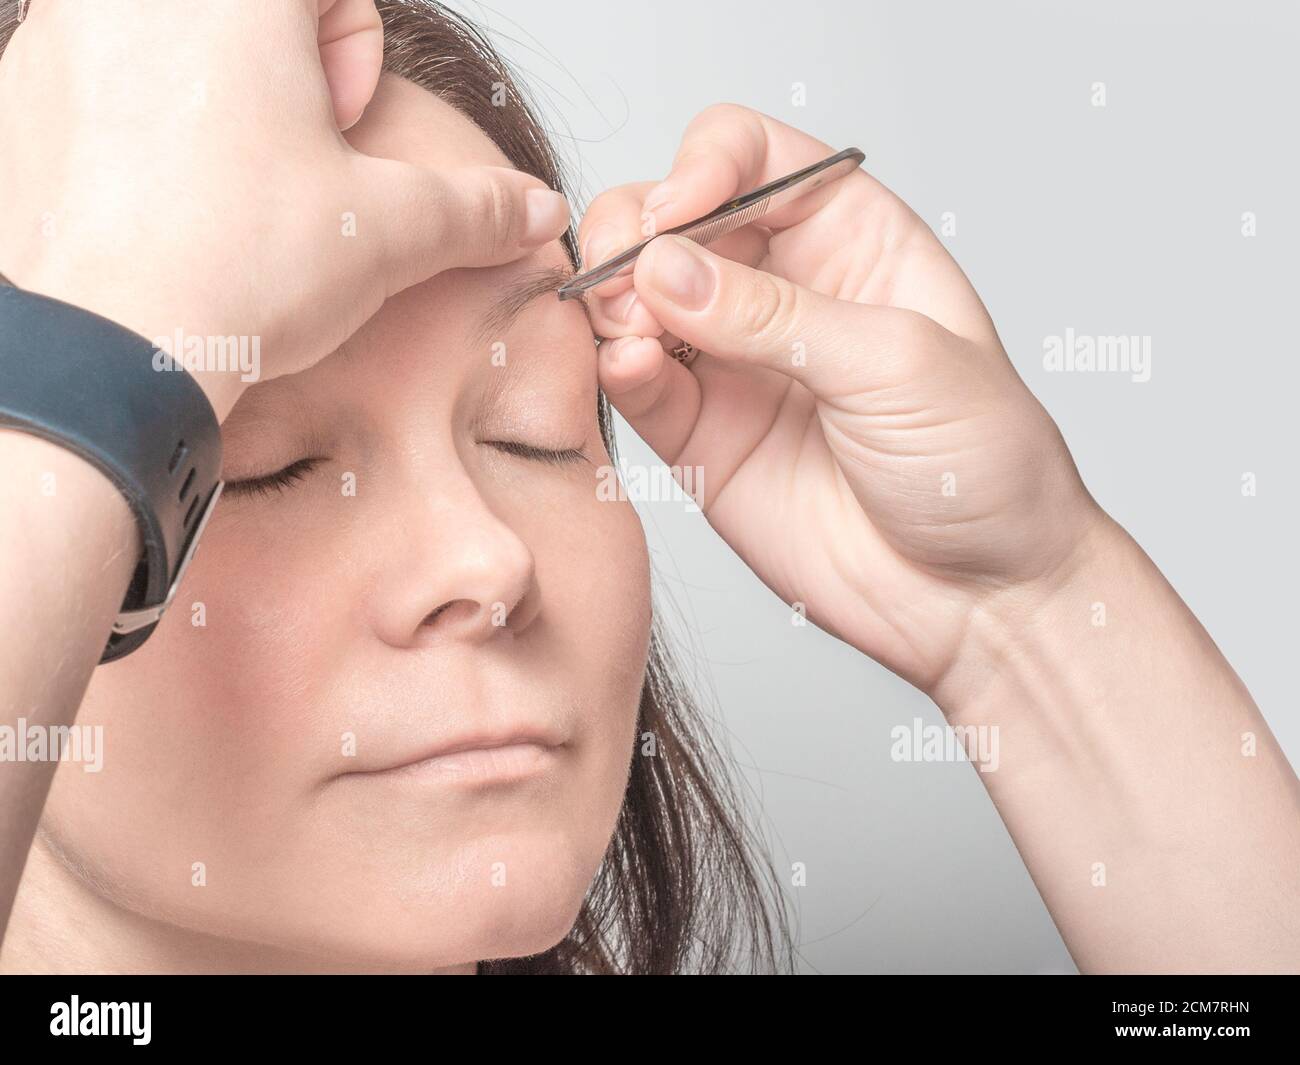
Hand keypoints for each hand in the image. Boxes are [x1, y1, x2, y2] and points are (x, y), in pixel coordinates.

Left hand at [0, 0, 568, 417]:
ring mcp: (57, 43)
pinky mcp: (18, 103)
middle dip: (284, 78)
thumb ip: (479, 207)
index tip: (338, 126)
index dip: (351, 56)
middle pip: (246, 13)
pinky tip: (171, 212)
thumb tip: (536, 210)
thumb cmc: (240, 269)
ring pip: (173, 45)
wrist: (111, 355)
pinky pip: (102, 88)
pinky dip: (147, 134)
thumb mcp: (393, 231)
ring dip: (219, 105)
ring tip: (230, 197)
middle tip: (291, 164)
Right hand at [579, 104, 1104, 693]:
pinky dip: (617, 368)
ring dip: (614, 299)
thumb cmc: (981, 467)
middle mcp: (783, 290)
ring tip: (632, 332)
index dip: (703, 166)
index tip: (680, 212)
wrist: (977, 597)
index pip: (750, 157)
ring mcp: (736, 363)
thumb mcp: (896, 364)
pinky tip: (630, 368)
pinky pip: (639, 382)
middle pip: (673, 218)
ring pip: (638, 296)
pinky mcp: (703, 436)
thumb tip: (667, 267)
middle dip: (637, 233)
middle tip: (633, 277)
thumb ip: (774, 315)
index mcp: (849, 237)